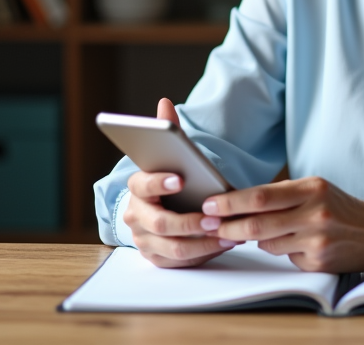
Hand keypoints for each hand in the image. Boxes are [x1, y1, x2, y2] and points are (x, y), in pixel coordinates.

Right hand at [121, 98, 233, 267]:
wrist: (156, 210)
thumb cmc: (167, 179)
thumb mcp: (168, 155)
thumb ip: (167, 130)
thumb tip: (165, 103)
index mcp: (136, 188)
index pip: (143, 185)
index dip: (160, 182)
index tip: (181, 178)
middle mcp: (135, 216)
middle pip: (160, 223)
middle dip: (190, 221)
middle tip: (216, 217)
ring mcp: (144, 240)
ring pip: (173, 247)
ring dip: (203, 241)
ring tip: (228, 232)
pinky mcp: (157, 258)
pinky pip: (180, 261)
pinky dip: (204, 253)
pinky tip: (224, 242)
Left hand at [199, 177, 363, 272]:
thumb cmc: (339, 207)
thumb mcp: (315, 189)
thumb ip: (281, 195)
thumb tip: (239, 203)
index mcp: (312, 189)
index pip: (260, 196)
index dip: (230, 202)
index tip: (208, 204)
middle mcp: (315, 213)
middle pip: (257, 223)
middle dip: (227, 226)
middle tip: (207, 225)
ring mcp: (317, 240)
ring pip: (267, 243)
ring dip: (255, 239)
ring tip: (260, 231)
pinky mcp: (318, 262)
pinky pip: (285, 257)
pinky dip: (282, 251)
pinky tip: (296, 244)